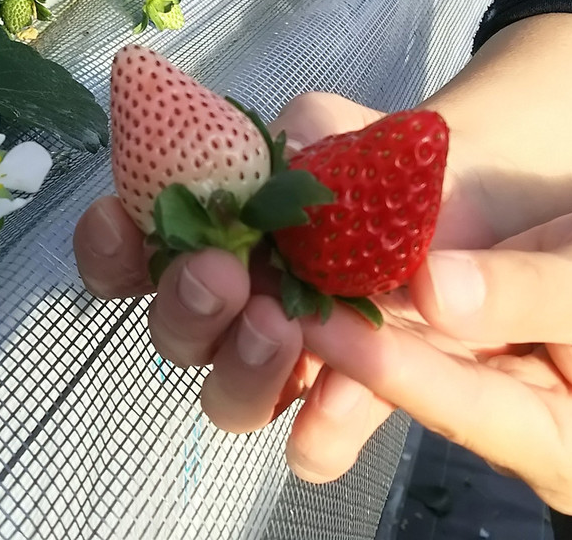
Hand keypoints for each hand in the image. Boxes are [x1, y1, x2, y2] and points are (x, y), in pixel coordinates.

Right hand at [73, 91, 506, 481]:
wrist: (465, 198)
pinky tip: (340, 399)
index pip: (127, 256)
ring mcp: (284, 360)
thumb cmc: (374, 159)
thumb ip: (294, 138)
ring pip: (227, 398)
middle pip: (173, 333)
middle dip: (186, 308)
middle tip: (222, 276)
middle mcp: (230, 308)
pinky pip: (313, 442)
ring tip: (282, 326)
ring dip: (241, 368)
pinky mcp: (345, 398)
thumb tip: (270, 160)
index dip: (107, 249)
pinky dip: (317, 431)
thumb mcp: (332, 130)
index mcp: (205, 240)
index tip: (118, 220)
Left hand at [302, 195, 571, 514]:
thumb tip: (430, 290)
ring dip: (349, 313)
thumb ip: (525, 291)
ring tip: (280, 278)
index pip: (457, 406)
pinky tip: (324, 257)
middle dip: (347, 344)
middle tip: (273, 300)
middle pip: (419, 388)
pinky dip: (378, 289)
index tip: (317, 322)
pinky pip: (419, 321)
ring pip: (409, 353)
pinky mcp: (474, 346)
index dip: (384, 363)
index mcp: (564, 445)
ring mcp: (490, 387)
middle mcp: (513, 429)